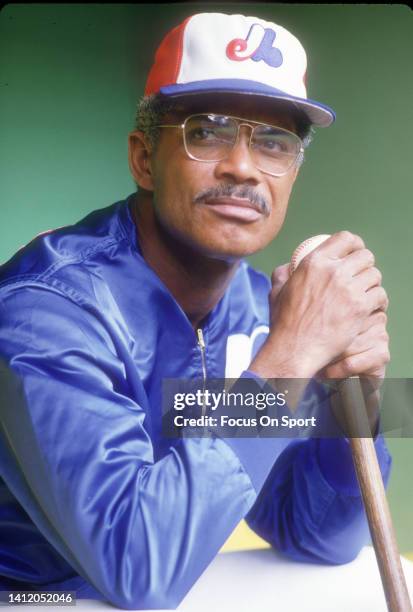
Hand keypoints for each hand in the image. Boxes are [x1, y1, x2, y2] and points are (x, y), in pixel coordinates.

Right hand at [249, 231, 388, 379]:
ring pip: (375, 275)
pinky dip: (378, 301)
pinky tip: (371, 307)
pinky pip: (379, 295)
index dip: (355, 243)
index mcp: (314, 262)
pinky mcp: (360, 307)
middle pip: (365, 256)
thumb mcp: (277, 292)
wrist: (295, 348)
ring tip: (366, 294)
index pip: (344, 238)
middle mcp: (333, 272)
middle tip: (362, 276)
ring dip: (372, 284)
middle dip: (366, 265)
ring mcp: (348, 289)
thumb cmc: (285, 323)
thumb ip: (282, 274)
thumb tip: (287, 266)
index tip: (355, 252)